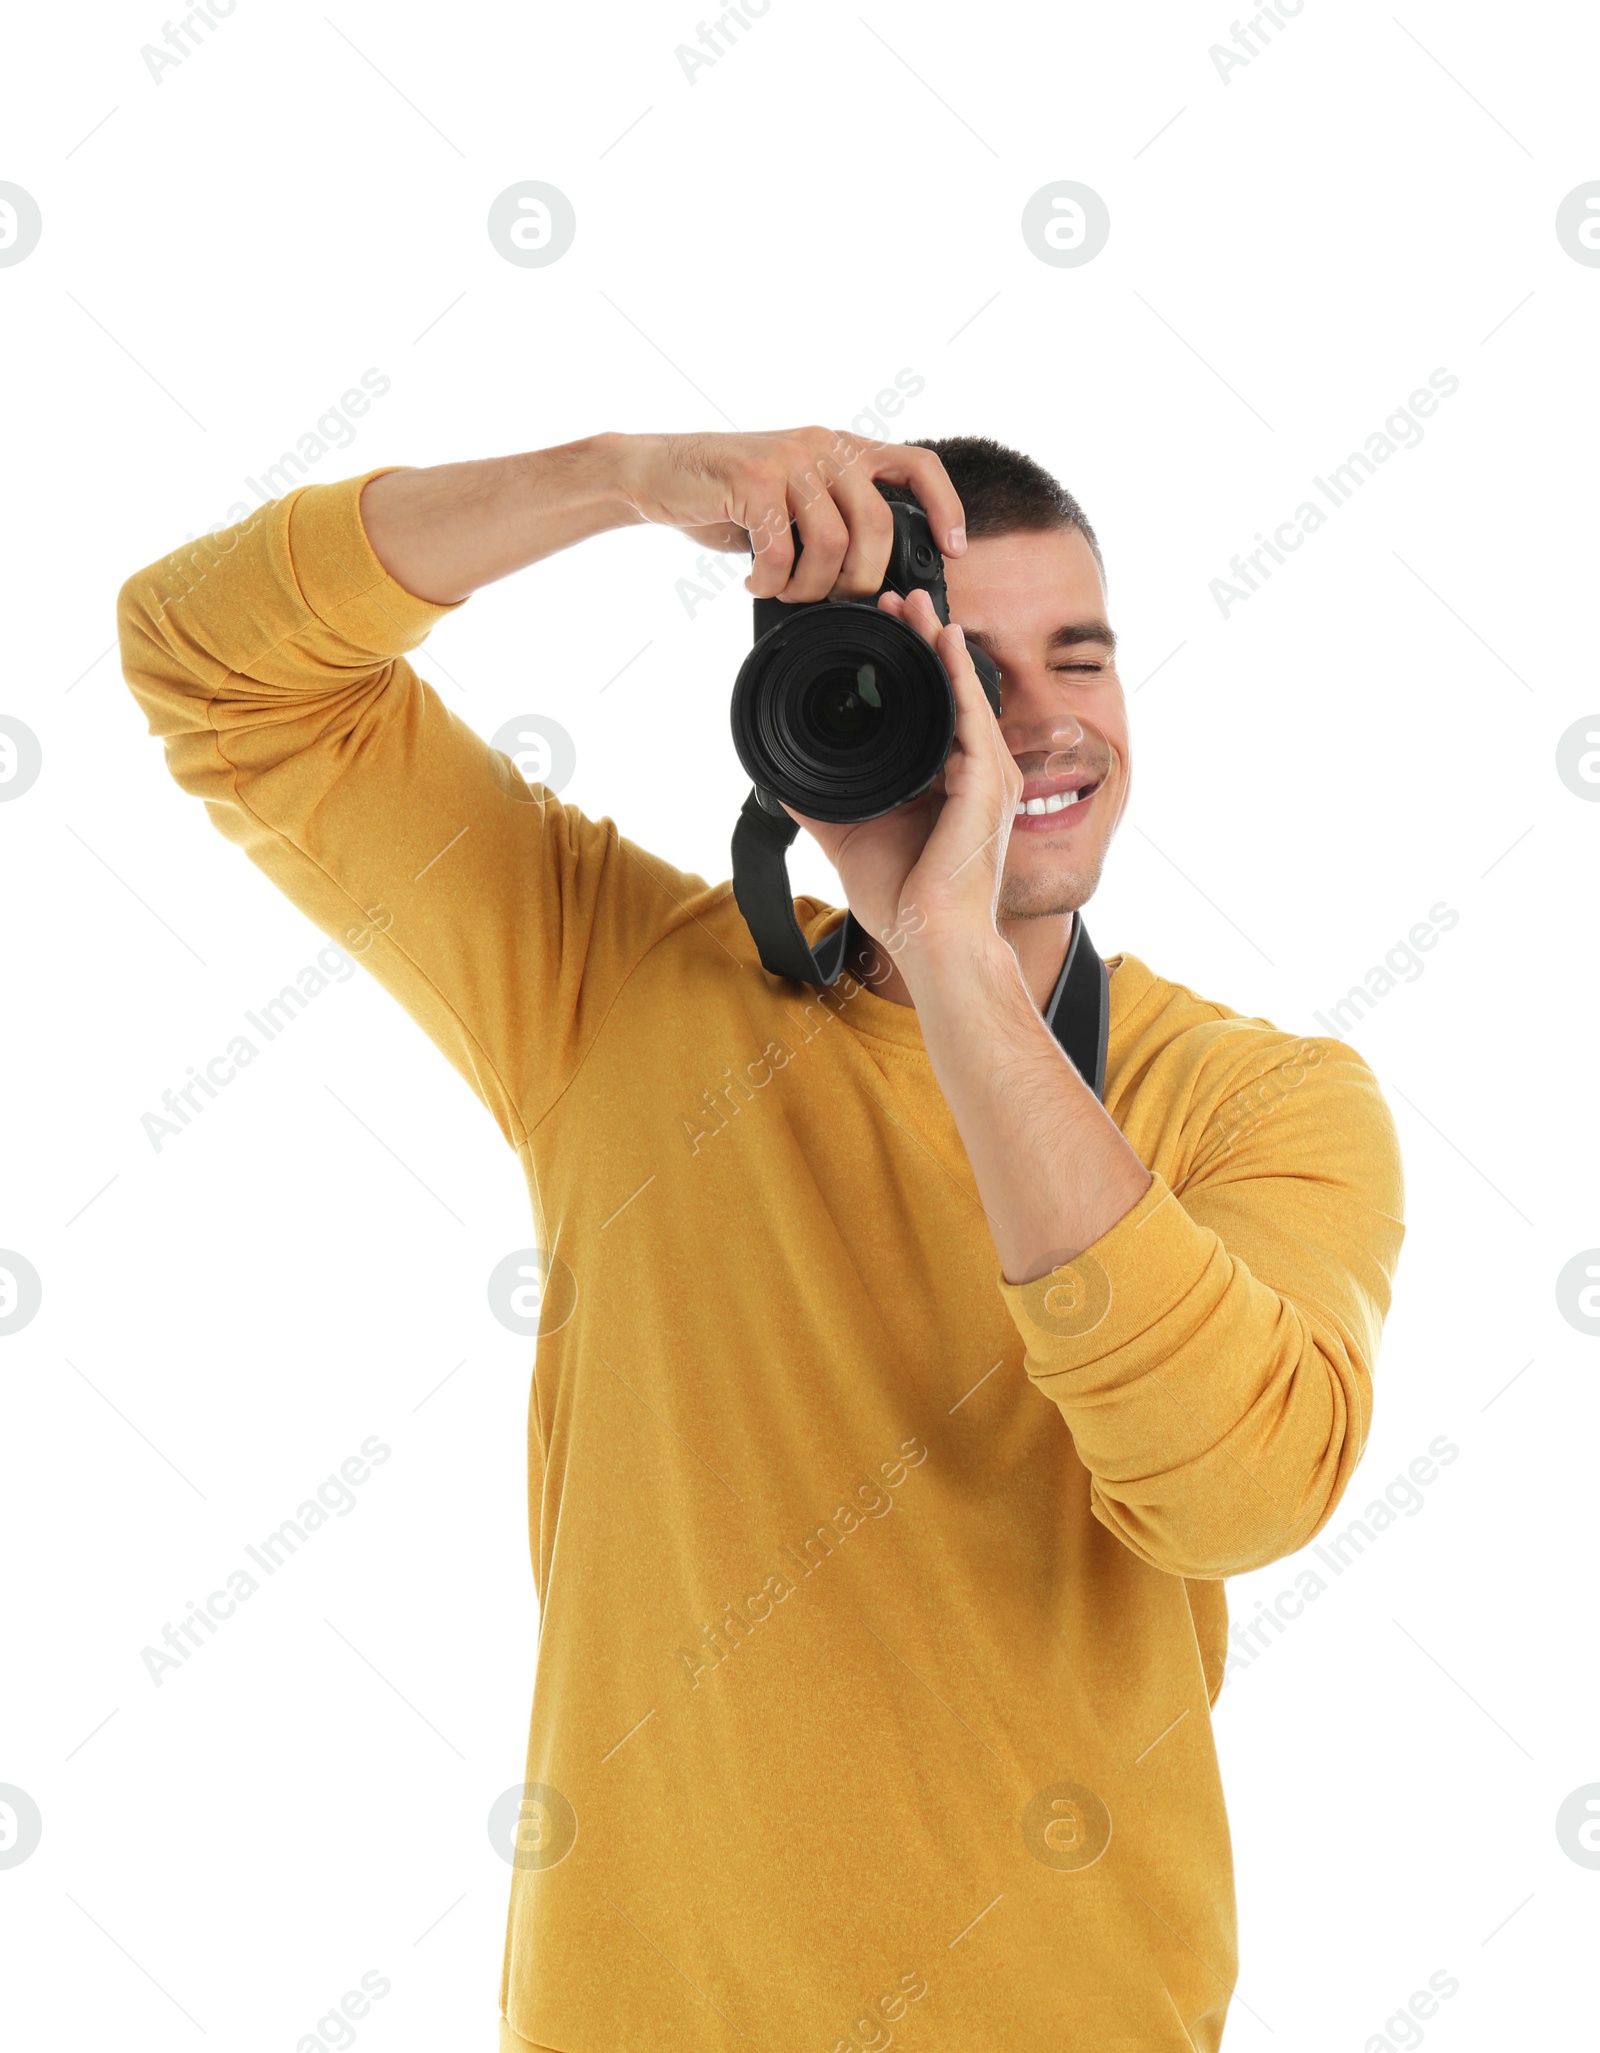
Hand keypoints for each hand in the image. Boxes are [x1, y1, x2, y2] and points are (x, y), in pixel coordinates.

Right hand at [614, 428, 965, 600]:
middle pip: (877, 526)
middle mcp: (823, 446)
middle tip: (832, 598)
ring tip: (785, 590)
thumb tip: (874, 581)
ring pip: (833, 544)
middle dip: (861, 580)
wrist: (657, 472)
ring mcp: (789, 459)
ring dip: (809, 586)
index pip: (916, 465)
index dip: (946, 507)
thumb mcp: (793, 500)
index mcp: (843, 449)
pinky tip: (754, 582)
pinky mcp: (752, 480)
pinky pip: (781, 552)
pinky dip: (770, 583)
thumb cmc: (728, 496)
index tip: (956, 550)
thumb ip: (834, 518)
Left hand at [784, 588, 1022, 987]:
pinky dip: (956, 675)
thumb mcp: (849, 839)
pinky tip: (943, 642)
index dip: (911, 667)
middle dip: (925, 640)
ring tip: (914, 605)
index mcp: (946, 783)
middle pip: (950, 690)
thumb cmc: (905, 901)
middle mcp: (974, 774)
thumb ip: (822, 805)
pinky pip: (971, 716)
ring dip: (938, 644)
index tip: (882, 632)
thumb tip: (782, 781)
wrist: (931, 941)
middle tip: (896, 600)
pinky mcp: (985, 785)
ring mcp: (986, 777)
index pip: (932, 709)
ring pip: (961, 692)